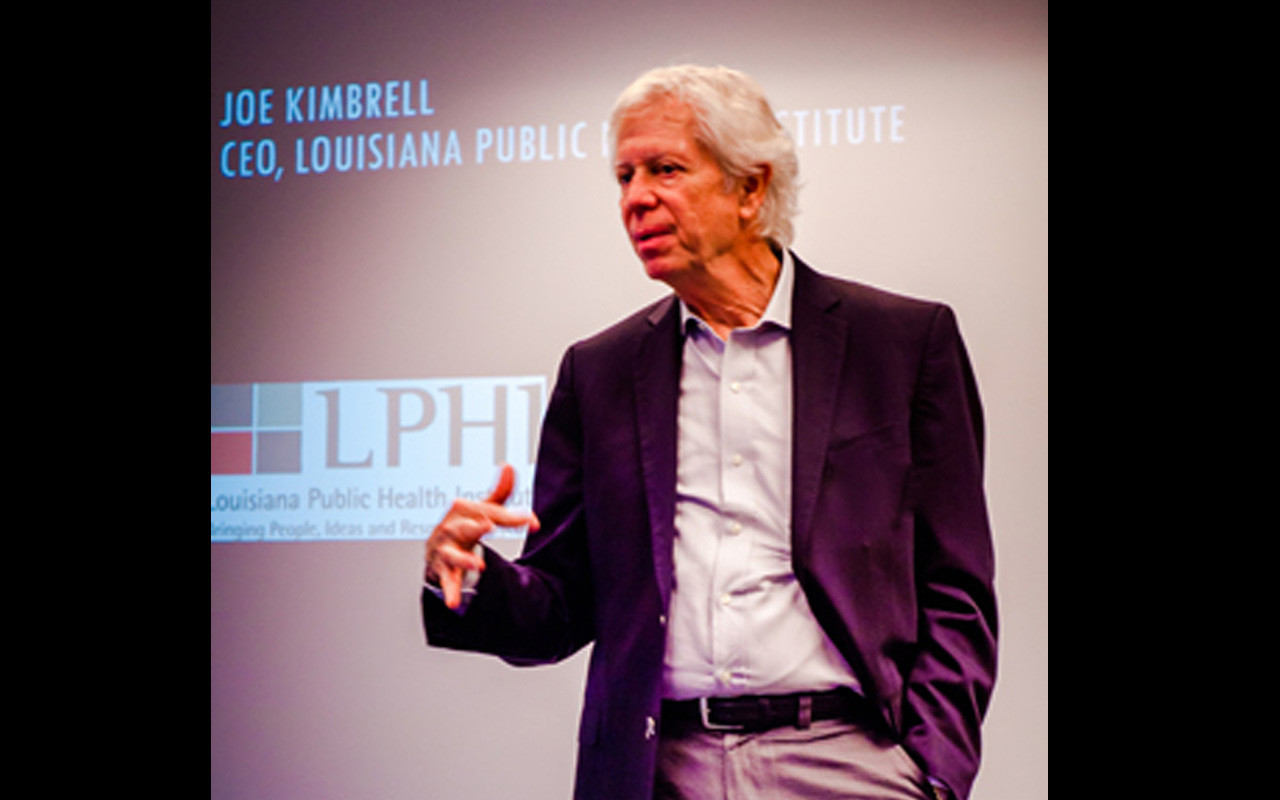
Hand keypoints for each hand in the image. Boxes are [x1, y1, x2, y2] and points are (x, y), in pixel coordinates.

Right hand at [424, 464, 538, 608]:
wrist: (438, 550)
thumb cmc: (463, 526)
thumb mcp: (481, 509)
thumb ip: (499, 493)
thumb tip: (507, 467)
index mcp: (460, 511)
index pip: (486, 511)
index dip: (509, 516)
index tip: (532, 522)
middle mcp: (448, 529)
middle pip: (461, 527)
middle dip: (475, 526)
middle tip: (489, 525)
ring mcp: (442, 551)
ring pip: (451, 555)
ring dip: (464, 559)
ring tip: (478, 565)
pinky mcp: (440, 571)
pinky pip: (444, 581)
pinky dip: (449, 591)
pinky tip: (453, 602)